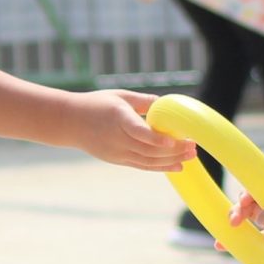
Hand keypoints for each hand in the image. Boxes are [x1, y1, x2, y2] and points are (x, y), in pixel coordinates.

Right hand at [72, 89, 194, 170]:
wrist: (70, 123)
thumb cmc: (95, 104)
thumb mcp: (119, 95)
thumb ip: (142, 101)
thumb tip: (165, 104)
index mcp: (118, 118)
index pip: (139, 132)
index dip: (158, 138)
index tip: (175, 140)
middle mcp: (117, 138)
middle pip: (149, 149)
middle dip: (174, 150)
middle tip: (193, 147)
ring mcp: (117, 152)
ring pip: (148, 160)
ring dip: (171, 160)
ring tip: (190, 157)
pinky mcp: (117, 160)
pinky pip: (142, 165)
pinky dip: (160, 167)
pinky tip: (176, 166)